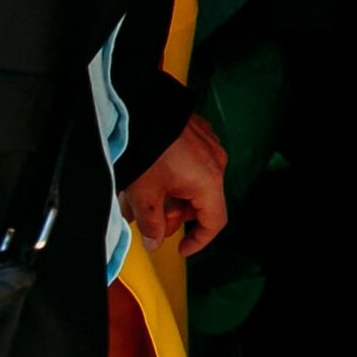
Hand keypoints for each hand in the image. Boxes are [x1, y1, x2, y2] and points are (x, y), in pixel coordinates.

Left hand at [119, 114, 227, 255]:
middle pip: (201, 201)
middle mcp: (216, 162)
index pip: (214, 222)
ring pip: (194, 181)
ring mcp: (209, 144)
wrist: (140, 108)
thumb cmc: (146, 149)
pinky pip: (192, 162)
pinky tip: (151, 172)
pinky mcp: (199, 132)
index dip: (199, 240)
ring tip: (142, 194)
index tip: (182, 248)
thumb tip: (154, 241)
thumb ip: (151, 224)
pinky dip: (175, 173)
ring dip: (172, 193)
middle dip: (175, 214)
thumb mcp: (144, 194)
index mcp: (209, 181)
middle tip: (148, 217)